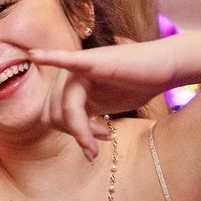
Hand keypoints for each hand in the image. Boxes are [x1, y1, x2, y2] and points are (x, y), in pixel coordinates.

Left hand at [27, 42, 173, 157]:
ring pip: (66, 108)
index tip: (95, 145)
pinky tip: (34, 55)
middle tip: (105, 138)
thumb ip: (88, 118)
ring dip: (82, 131)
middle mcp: (69, 77)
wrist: (165, 67)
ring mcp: (79, 68)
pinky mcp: (93, 60)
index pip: (54, 117)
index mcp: (70, 87)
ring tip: (106, 136)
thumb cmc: (138, 84)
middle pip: (56, 116)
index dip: (74, 135)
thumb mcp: (106, 106)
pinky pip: (67, 60)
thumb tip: (83, 143)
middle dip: (79, 134)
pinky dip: (51, 57)